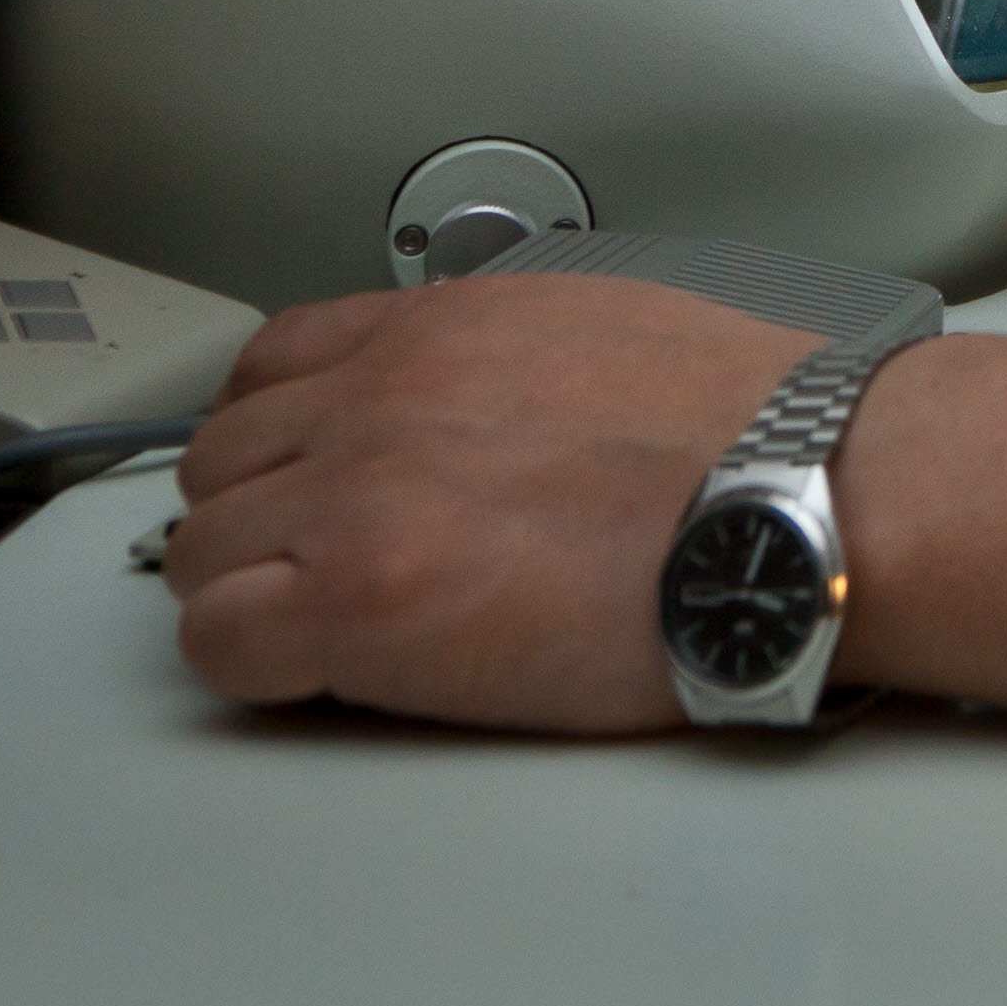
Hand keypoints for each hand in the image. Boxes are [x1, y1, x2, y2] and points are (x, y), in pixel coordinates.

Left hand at [161, 279, 825, 728]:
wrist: (803, 501)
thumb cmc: (758, 442)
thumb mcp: (608, 335)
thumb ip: (506, 361)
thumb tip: (486, 413)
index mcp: (443, 328)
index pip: (273, 366)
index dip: (280, 439)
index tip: (304, 482)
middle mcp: (381, 397)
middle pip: (222, 464)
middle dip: (262, 521)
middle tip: (324, 573)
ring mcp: (359, 497)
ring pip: (203, 553)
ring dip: (255, 594)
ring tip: (337, 635)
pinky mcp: (359, 604)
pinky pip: (220, 643)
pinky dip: (256, 666)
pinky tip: (330, 677)